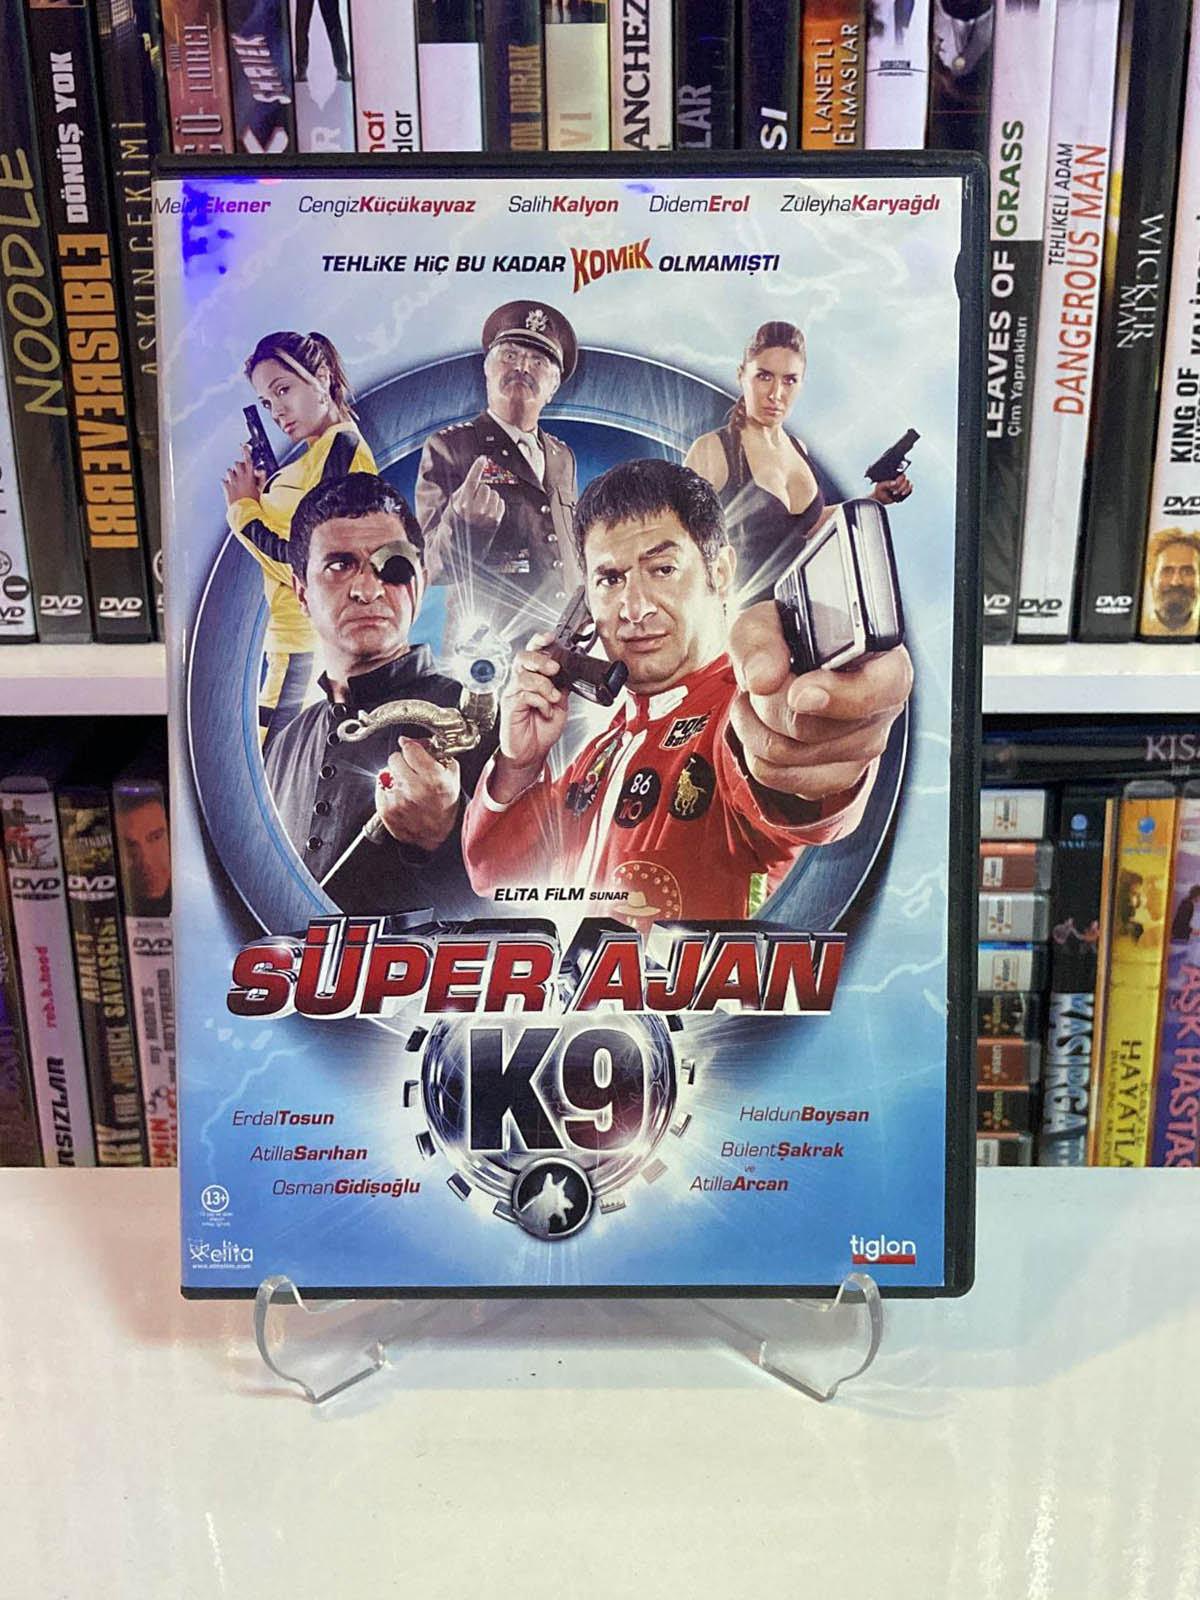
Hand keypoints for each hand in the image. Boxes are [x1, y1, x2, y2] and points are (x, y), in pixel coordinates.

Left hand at [222, 445, 263, 507]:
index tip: (244, 446)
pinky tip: (230, 488)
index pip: (248, 460)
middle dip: (239, 466)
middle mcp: (240, 477)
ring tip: (236, 481)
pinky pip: (224, 481)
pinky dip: (226, 483)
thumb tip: (259, 471)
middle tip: (242, 471)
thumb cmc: (255, 503)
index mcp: (250, 477)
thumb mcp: (261, 489)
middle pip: (237, 464)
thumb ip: (261, 478)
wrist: (245, 513)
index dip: (246, 451)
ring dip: (232, 474)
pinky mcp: (226, 488)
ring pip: (229, 471)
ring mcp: (232, 482)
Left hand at [375, 738, 459, 850]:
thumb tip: (417, 742)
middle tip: (412, 772)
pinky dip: (388, 790)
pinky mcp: (386, 809)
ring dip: (395, 777)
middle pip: (394, 758)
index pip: (410, 748)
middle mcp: (413, 788)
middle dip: (403, 762)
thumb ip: (436, 755)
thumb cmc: (445, 806)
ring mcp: (397, 800)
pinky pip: (380, 788)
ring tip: (408, 787)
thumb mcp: (451, 776)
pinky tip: (401, 797)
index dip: (412, 747)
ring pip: (385, 773)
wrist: (437, 835)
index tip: (412, 748)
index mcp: (432, 778)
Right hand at [449, 454, 504, 532]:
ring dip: (489, 497)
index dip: (477, 468)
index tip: (483, 459)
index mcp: (462, 504)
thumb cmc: (456, 520)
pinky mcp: (496, 521)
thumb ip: (465, 488)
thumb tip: (478, 473)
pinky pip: (501, 503)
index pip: (472, 481)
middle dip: (481, 490)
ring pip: (494, 494)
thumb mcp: (454, 503)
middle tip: (475, 499)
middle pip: (485, 487)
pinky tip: (488, 511)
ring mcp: (487, 516)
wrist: (460, 545)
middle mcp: (475, 510)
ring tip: (481, 507)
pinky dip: (496, 504)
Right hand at [490, 632, 567, 802]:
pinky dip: (540, 702)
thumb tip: (571, 672)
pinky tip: (545, 711)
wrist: (531, 754)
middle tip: (553, 669)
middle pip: (523, 658)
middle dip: (541, 660)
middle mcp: (520, 683)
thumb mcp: (560, 704)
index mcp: (532, 678)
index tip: (550, 637)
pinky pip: (524, 695)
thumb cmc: (541, 730)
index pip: (531, 652)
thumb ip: (562, 687)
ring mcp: (513, 693)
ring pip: (525, 676)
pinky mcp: (510, 706)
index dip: (539, 642)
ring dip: (545, 686)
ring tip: (553, 700)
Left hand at [728, 603, 912, 803]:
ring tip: (754, 699)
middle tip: (760, 679)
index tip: (798, 693)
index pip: (882, 689)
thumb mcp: (768, 619)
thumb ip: (761, 639)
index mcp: (884, 661)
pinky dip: (756, 754)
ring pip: (790, 756)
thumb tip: (762, 680)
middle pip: (814, 728)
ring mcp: (863, 748)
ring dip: (754, 726)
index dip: (839, 697)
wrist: (793, 659)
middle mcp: (883, 709)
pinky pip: (782, 779)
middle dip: (768, 703)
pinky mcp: (838, 776)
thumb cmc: (790, 635)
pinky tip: (760, 726)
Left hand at [870, 473, 912, 505]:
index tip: (895, 486)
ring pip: (909, 486)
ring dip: (905, 491)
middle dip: (901, 488)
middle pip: (907, 481)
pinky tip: (901, 495)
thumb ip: (887, 484)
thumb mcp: (880, 486)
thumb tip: (894, 483)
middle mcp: (899, 480)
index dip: (900, 481)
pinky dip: (907, 493)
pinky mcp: (904, 491)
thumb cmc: (879, 490)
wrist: (879, 498)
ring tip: (897, 494)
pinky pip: (910, 491)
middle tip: (894, 493)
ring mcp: (902, 486)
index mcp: (894, 476)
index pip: (902, 476)